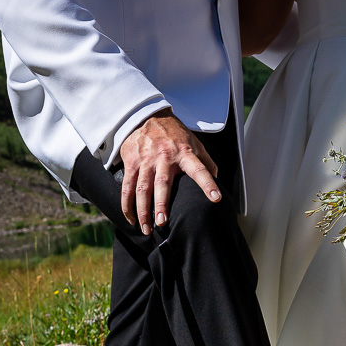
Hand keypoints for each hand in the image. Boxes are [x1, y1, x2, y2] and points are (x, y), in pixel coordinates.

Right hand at [119, 110, 220, 233]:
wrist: (149, 116)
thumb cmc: (176, 136)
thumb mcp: (195, 144)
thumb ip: (207, 164)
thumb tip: (219, 185)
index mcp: (185, 153)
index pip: (199, 170)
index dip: (208, 184)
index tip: (216, 198)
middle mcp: (164, 157)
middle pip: (162, 183)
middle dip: (161, 204)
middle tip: (162, 223)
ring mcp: (146, 160)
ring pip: (142, 188)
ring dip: (142, 210)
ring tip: (146, 229)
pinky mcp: (132, 162)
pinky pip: (127, 186)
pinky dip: (127, 204)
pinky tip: (131, 219)